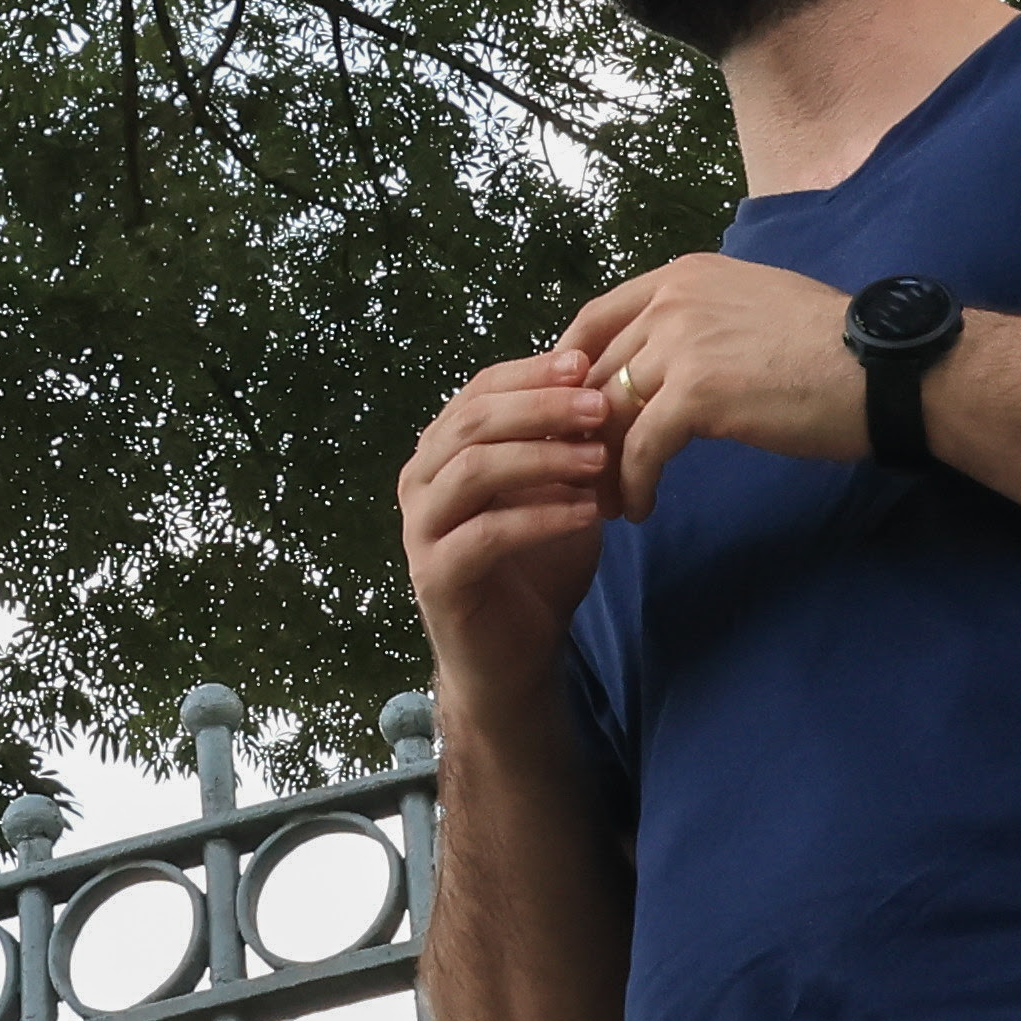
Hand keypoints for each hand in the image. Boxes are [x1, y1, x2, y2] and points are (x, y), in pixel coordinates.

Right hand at [401, 352, 621, 679]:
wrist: (515, 658)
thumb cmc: (537, 568)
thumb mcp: (558, 493)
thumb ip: (566, 445)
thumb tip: (601, 385)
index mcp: (442, 451)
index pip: (479, 390)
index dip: (531, 373)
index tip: (586, 363)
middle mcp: (420, 481)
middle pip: (472, 422)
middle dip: (540, 408)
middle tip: (599, 407)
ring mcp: (420, 529)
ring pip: (473, 470)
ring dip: (542, 458)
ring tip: (599, 460)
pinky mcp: (435, 576)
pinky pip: (486, 534)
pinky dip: (541, 517)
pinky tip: (588, 514)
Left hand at [551, 253, 865, 509]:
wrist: (883, 369)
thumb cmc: (831, 347)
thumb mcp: (753, 306)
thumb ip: (702, 321)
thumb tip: (665, 358)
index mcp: (684, 276)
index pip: (596, 318)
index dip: (570, 370)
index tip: (569, 412)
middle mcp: (673, 299)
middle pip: (596, 370)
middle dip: (580, 426)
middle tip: (577, 471)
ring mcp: (682, 343)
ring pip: (609, 412)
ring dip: (601, 464)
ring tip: (606, 501)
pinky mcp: (696, 393)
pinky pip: (641, 447)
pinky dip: (633, 483)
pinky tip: (641, 508)